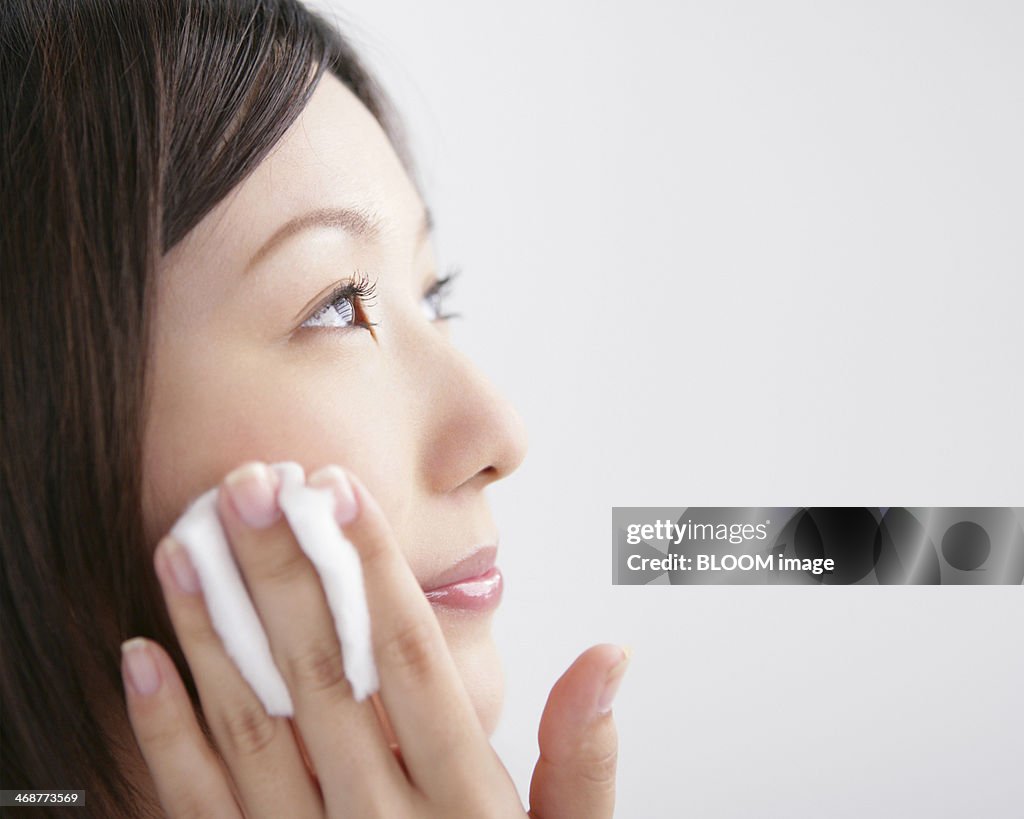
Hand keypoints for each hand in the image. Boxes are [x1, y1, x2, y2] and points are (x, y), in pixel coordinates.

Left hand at [121, 461, 628, 816]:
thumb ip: (583, 755)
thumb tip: (609, 657)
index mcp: (461, 796)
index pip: (408, 657)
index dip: (371, 567)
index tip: (338, 489)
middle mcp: (380, 818)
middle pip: (322, 672)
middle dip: (282, 570)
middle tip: (250, 483)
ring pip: (251, 724)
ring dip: (211, 629)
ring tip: (186, 543)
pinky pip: (199, 802)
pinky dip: (164, 731)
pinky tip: (138, 657)